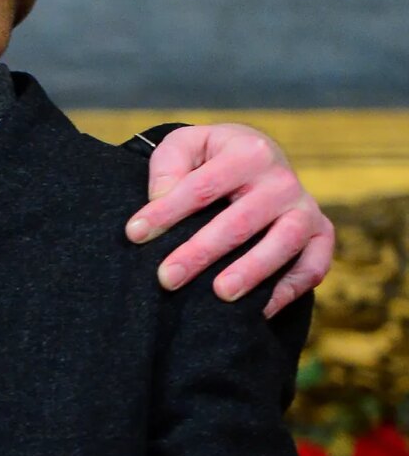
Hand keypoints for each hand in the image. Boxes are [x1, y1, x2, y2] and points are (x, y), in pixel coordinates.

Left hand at [125, 123, 333, 317]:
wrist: (256, 159)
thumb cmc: (211, 158)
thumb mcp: (186, 145)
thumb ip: (168, 164)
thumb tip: (159, 197)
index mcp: (248, 150)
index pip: (201, 186)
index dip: (166, 212)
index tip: (134, 235)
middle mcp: (282, 179)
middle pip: (240, 220)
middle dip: (201, 252)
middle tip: (167, 278)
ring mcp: (306, 208)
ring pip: (282, 243)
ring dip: (251, 271)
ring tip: (220, 294)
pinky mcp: (322, 235)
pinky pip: (313, 267)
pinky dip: (290, 289)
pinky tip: (258, 310)